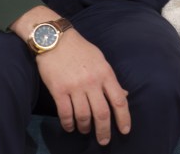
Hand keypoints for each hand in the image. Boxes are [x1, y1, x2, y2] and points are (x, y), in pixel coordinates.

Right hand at [35, 30, 130, 145]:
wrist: (54, 39)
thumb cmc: (80, 49)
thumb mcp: (100, 60)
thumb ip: (110, 79)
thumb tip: (123, 96)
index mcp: (105, 73)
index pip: (119, 101)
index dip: (124, 118)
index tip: (125, 130)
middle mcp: (92, 82)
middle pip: (102, 113)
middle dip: (104, 131)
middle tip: (104, 140)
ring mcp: (74, 86)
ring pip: (83, 116)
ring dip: (85, 128)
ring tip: (84, 130)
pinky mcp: (58, 90)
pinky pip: (65, 113)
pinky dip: (68, 124)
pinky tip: (70, 126)